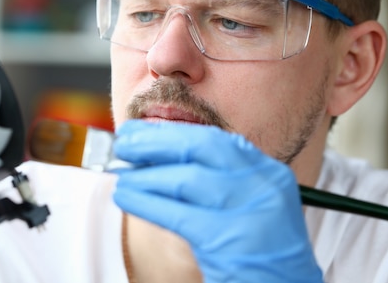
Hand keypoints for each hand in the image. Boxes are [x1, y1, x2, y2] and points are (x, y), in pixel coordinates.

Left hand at [112, 120, 322, 282]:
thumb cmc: (257, 254)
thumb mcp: (245, 207)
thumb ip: (213, 181)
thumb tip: (154, 158)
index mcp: (267, 173)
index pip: (213, 140)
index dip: (170, 132)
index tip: (140, 132)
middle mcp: (263, 185)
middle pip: (199, 148)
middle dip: (154, 142)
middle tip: (123, 143)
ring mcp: (250, 212)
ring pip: (185, 179)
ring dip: (145, 176)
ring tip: (120, 176)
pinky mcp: (229, 242)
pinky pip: (177, 215)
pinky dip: (146, 203)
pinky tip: (126, 197)